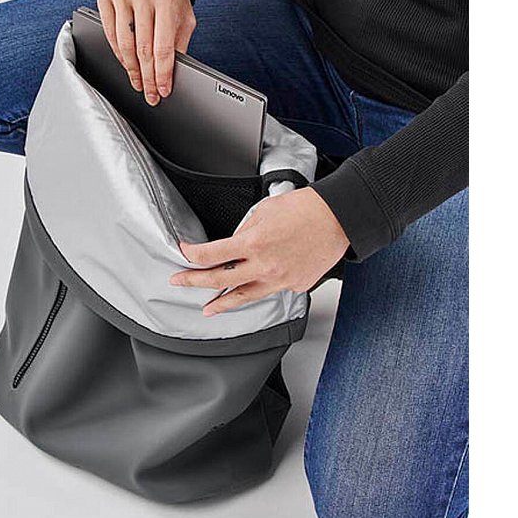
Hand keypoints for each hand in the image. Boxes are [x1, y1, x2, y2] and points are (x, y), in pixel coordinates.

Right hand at [96, 0, 196, 105]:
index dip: (162, 73)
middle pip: (142, 48)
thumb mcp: (185, 15)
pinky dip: (118, 52)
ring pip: (124, 43)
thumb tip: (170, 73)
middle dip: (147, 77)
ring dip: (131, 68)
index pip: (162, 46)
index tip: (162, 90)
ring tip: (138, 82)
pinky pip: (109, 33)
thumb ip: (179, 42)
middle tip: (149, 94)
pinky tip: (126, 63)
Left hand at [170, 187, 349, 315]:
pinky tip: (254, 288)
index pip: (212, 255)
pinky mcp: (295, 285)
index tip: (184, 254)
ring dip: (222, 304)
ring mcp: (280, 279)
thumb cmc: (305, 209)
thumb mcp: (264, 210)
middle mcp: (264, 265)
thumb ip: (245, 230)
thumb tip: (234, 243)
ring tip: (208, 309)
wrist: (338, 218)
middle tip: (179, 282)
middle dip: (194, 282)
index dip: (192, 256)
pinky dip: (260, 288)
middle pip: (220, 280)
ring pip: (244, 296)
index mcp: (253, 242)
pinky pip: (272, 290)